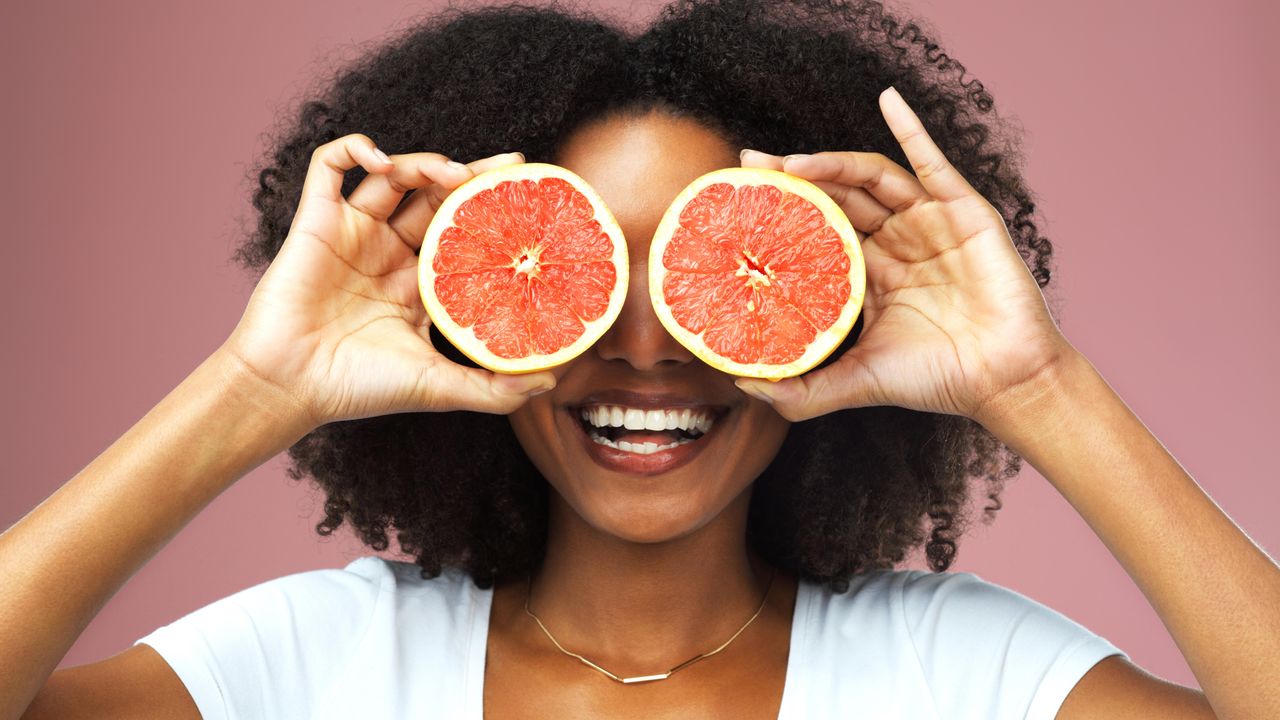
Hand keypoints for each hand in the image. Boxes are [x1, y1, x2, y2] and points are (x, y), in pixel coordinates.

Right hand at [221, 133, 554, 427]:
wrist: (291, 385)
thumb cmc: (359, 389)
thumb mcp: (439, 388)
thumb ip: (494, 388)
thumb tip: (550, 381)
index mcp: (417, 285)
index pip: (463, 234)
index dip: (492, 213)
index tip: (528, 197)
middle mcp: (387, 254)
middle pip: (435, 198)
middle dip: (470, 177)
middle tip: (508, 167)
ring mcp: (352, 234)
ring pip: (393, 176)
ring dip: (424, 163)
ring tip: (451, 173)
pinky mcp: (315, 220)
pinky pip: (329, 164)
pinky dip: (354, 148)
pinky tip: (381, 158)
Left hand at [735, 87, 1072, 423]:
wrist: (1003, 380)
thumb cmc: (935, 380)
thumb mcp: (856, 383)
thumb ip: (802, 393)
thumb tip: (744, 387)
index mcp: (870, 275)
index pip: (818, 231)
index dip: (783, 214)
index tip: (740, 201)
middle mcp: (896, 243)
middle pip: (837, 197)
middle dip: (795, 179)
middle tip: (751, 167)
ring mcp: (930, 224)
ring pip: (871, 179)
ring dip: (831, 163)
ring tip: (790, 161)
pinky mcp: (964, 212)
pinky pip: (933, 162)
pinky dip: (912, 128)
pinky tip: (887, 99)